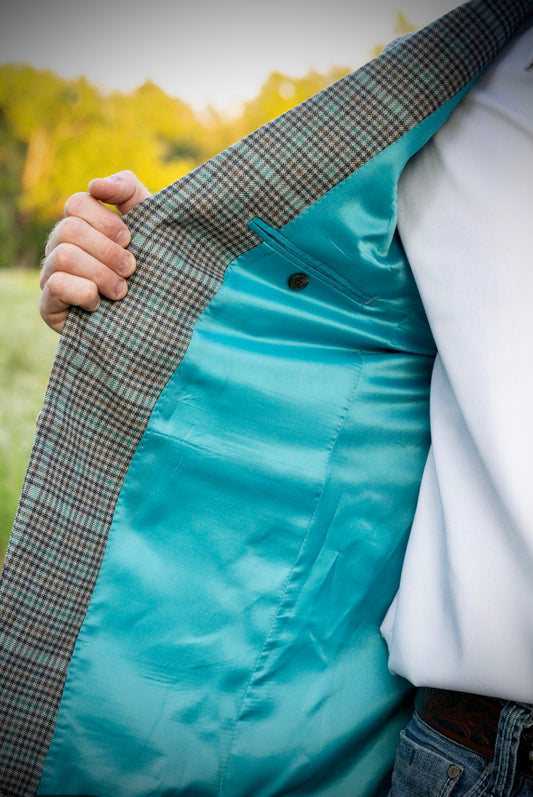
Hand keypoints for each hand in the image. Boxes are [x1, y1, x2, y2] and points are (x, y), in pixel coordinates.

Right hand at [40, 170, 150, 332]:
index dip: (106, 221)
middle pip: (70, 230)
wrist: (157, 316)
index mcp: (81, 225)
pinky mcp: (49, 306)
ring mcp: (51, 276)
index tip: (129, 239)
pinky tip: (99, 304)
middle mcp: (60, 247)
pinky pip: (56, 286)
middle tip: (131, 269)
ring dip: (101, 274)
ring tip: (122, 291)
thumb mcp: (148, 222)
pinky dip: (84, 293)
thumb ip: (127, 190)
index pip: (77, 203)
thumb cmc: (153, 264)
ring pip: (64, 256)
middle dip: (108, 251)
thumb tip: (95, 184)